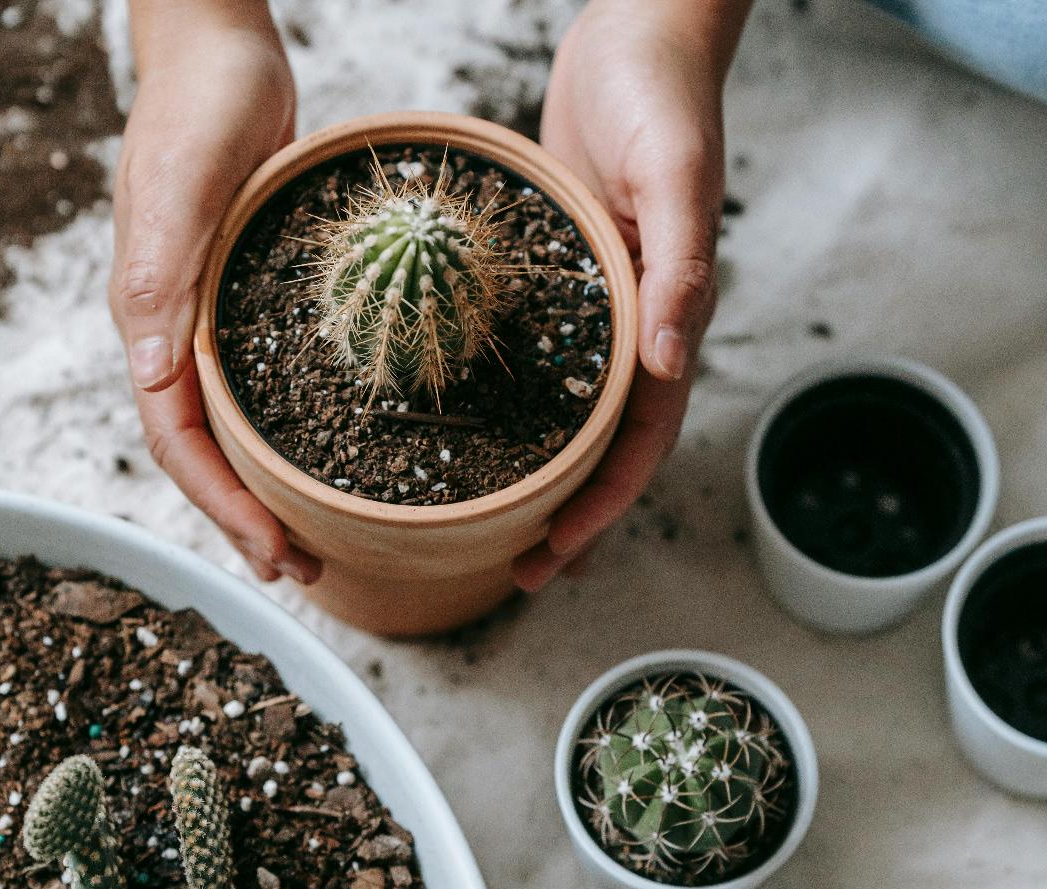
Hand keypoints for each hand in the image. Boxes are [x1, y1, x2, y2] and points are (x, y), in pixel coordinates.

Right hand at [110, 0, 319, 583]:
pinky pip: (260, 393)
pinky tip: (323, 461)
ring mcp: (211, 325)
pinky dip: (286, 440)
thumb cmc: (198, 108)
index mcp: (151, 324)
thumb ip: (158, 276)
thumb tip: (151, 377)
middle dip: (246, 521)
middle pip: (204, 456)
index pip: (177, 444)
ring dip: (266, 494)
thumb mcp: (179, 186)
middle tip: (301, 571)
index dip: (222, 507)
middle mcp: (176, 337)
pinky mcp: (247, 308)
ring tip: (312, 542)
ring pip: (232, 433)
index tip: (274, 552)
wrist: (222, 54)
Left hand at [513, 0, 748, 589]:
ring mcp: (590, 311)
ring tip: (492, 531)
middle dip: (568, 518)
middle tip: (520, 575)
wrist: (637, 32)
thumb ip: (680, 270)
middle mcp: (628, 330)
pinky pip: (532, 362)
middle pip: (601, 449)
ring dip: (537, 479)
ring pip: (566, 418)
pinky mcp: (555, 282)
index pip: (639, 440)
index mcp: (664, 320)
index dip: (601, 506)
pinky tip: (467, 431)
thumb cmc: (662, 94)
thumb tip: (670, 365)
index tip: (554, 555)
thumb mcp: (674, 175)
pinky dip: (507, 409)